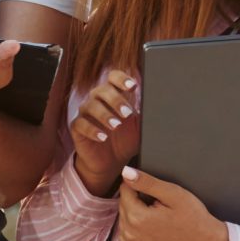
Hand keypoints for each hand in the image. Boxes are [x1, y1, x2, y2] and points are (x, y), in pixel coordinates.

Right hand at [71, 73, 141, 198]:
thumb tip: (162, 105)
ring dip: (104, 114)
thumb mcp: (139, 128)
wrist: (111, 162)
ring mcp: (86, 114)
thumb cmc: (125, 140)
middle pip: (101, 90)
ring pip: (89, 106)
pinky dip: (92, 130)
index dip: (121, 79)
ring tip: (115, 125)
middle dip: (115, 100)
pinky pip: (80, 124)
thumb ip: (146, 114)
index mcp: (113, 95)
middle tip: (127, 113)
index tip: (132, 86)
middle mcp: (97, 101)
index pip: (113, 78)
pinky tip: (103, 137)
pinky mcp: (77, 128)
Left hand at [116, 166, 230, 240]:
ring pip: (124, 223)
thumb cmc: (195, 219)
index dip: (138, 187)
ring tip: (158, 220)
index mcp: (138, 218)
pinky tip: (151, 232)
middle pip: (123, 207)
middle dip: (137, 202)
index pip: (125, 191)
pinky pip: (127, 240)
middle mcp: (132, 236)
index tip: (153, 193)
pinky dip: (135, 234)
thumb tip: (126, 173)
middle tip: (159, 207)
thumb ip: (147, 182)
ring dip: (135, 217)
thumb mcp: (173, 194)